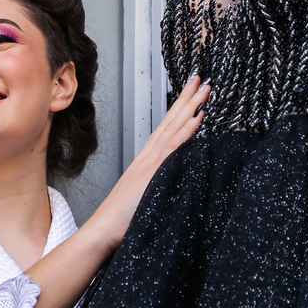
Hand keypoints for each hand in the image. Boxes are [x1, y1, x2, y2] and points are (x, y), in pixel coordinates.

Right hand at [87, 74, 210, 249]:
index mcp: (147, 161)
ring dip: (189, 106)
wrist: (104, 229)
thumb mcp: (145, 196)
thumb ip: (159, 184)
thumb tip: (176, 180)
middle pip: (170, 121)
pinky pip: (173, 148)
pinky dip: (185, 131)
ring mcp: (150, 163)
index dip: (179, 109)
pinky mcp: (153, 173)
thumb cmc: (122, 219)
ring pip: (173, 128)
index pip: (167, 128)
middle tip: (200, 78)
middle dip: (186, 98)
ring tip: (203, 88)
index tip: (192, 93)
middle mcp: (148, 156)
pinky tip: (197, 118)